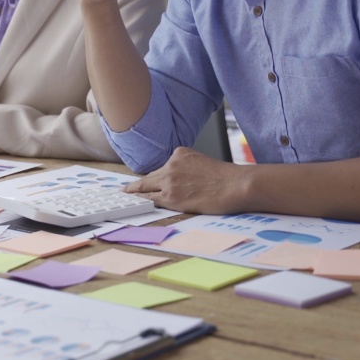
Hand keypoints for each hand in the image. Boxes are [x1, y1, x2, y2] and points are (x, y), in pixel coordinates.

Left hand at [123, 147, 250, 214]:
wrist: (236, 185)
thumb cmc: (226, 179)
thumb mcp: (202, 163)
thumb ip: (187, 169)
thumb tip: (179, 182)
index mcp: (180, 154)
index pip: (160, 169)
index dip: (150, 178)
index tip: (139, 182)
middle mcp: (171, 164)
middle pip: (149, 178)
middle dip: (135, 186)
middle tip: (123, 191)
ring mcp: (169, 180)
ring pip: (145, 188)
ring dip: (134, 194)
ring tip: (124, 198)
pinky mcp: (171, 197)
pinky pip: (150, 200)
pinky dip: (140, 202)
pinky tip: (133, 205)